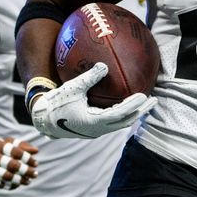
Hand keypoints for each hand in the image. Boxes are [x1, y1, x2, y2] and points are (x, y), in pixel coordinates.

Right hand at [0, 138, 37, 189]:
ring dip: (20, 180)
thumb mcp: (6, 142)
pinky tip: (17, 184)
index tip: (36, 163)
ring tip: (28, 181)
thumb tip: (36, 151)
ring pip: (6, 176)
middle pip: (12, 165)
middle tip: (35, 174)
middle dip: (26, 171)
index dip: (28, 158)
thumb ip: (22, 145)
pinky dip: (9, 186)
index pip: (16, 152)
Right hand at [30, 62, 156, 138]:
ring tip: (145, 103)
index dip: (133, 106)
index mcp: (93, 122)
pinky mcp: (93, 129)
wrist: (42, 119)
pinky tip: (127, 103)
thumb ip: (89, 78)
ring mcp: (96, 131)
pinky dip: (123, 114)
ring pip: (120, 123)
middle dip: (141, 111)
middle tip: (154, 100)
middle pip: (125, 121)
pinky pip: (113, 122)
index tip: (145, 96)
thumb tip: (104, 65)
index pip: (120, 114)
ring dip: (134, 113)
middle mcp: (97, 130)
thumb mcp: (72, 88)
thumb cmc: (56, 102)